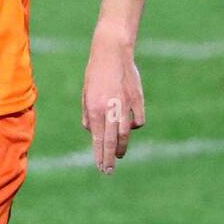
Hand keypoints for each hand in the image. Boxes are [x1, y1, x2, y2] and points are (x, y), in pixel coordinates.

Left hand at [82, 34, 144, 172]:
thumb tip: (92, 132)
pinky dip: (134, 127)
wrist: (112, 52)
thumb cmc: (95, 74)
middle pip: (111, 141)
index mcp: (95, 108)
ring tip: (119, 154)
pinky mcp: (138, 99)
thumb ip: (88, 115)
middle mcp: (111, 109)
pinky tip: (129, 128)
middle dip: (110, 158)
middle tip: (108, 170)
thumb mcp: (85, 94)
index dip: (99, 155)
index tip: (101, 168)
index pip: (98, 139)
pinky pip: (138, 121)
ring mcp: (126, 105)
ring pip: (126, 134)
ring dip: (122, 146)